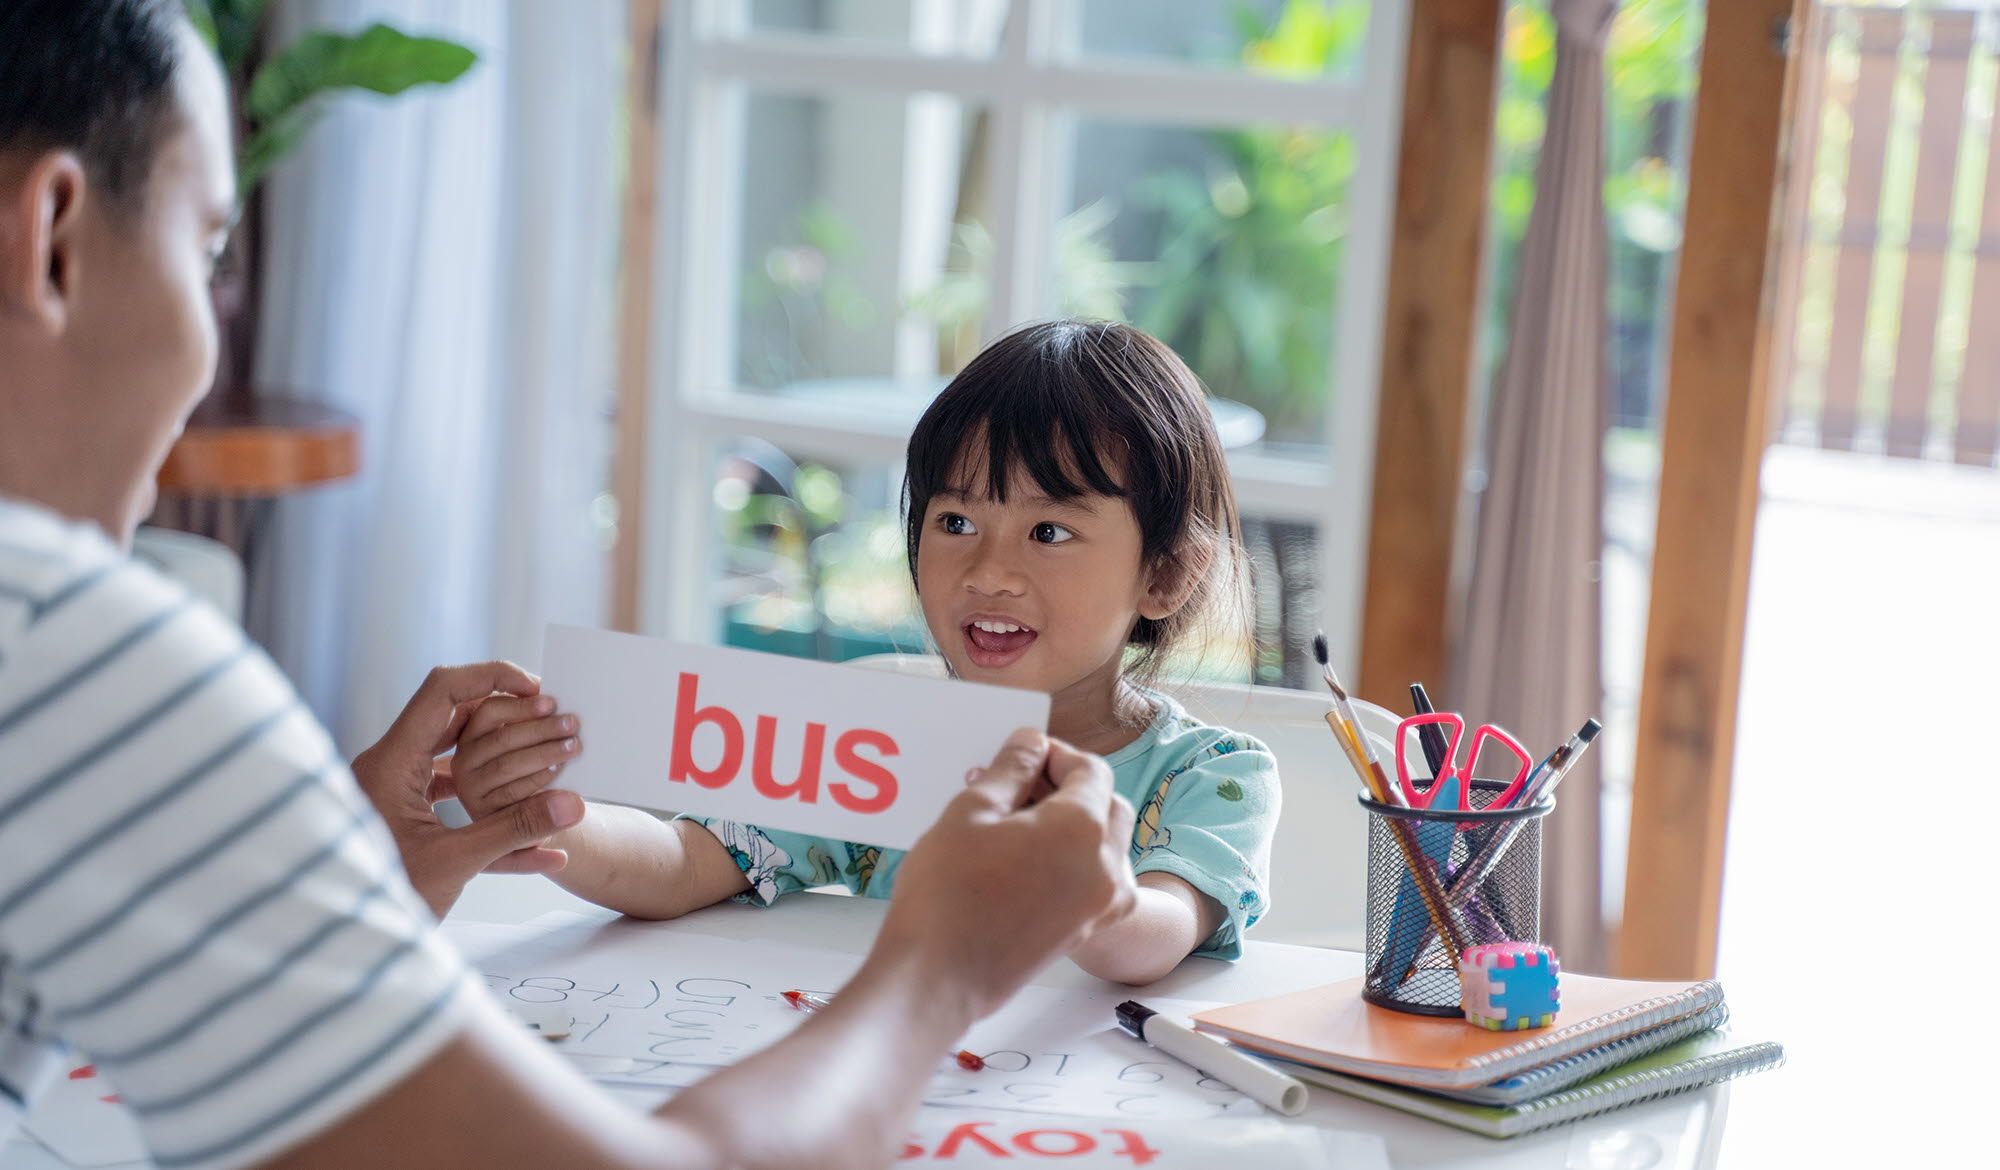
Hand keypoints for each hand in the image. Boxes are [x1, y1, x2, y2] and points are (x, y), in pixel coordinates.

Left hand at [352, 662, 585, 916]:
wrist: (343, 953)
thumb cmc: (384, 903)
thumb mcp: (455, 863)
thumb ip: (516, 829)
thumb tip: (574, 804)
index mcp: (390, 765)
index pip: (442, 691)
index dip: (491, 677)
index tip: (534, 686)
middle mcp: (388, 770)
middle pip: (453, 721)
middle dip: (507, 720)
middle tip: (550, 720)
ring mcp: (395, 796)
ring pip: (456, 762)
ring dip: (503, 765)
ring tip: (550, 770)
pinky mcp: (405, 823)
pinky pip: (454, 804)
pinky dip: (492, 815)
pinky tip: (541, 850)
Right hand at [451, 692, 581, 819]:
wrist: (525, 817)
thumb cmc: (526, 771)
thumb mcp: (523, 745)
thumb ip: (530, 725)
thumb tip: (557, 707)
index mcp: (471, 734)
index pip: (490, 711)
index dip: (522, 706)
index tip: (552, 703)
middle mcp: (464, 760)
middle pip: (502, 739)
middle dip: (541, 729)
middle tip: (571, 724)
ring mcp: (469, 787)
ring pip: (507, 765)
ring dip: (544, 753)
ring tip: (572, 746)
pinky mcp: (481, 812)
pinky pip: (512, 792)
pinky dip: (537, 780)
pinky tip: (558, 770)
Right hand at [873, 729, 1137, 1020]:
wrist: (939, 977)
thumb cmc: (948, 893)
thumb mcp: (971, 811)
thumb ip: (1010, 770)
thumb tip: (1030, 744)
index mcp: (1082, 828)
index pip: (1090, 770)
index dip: (1056, 755)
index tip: (1022, 755)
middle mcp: (1105, 866)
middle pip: (1107, 806)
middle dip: (1070, 788)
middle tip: (1019, 786)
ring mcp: (1098, 904)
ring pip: (1105, 845)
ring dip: (1075, 825)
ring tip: (1017, 824)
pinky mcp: (1083, 931)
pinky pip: (1095, 881)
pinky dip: (1073, 861)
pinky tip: (1024, 861)